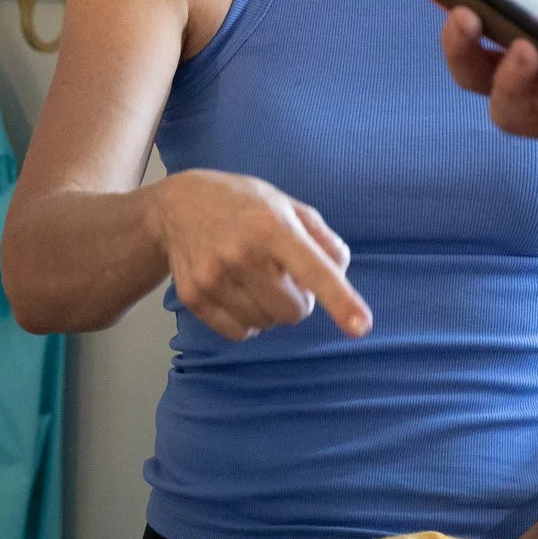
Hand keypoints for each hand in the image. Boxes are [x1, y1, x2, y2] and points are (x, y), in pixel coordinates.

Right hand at [148, 169, 370, 341]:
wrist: (177, 206)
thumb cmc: (242, 205)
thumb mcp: (287, 205)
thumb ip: (323, 239)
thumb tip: (340, 274)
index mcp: (273, 227)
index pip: (314, 270)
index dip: (340, 301)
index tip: (361, 327)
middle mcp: (242, 253)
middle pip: (295, 312)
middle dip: (297, 300)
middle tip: (280, 274)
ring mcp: (214, 278)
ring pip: (267, 324)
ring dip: (269, 309)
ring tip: (253, 278)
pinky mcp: (194, 297)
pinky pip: (239, 334)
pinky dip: (246, 321)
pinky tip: (235, 291)